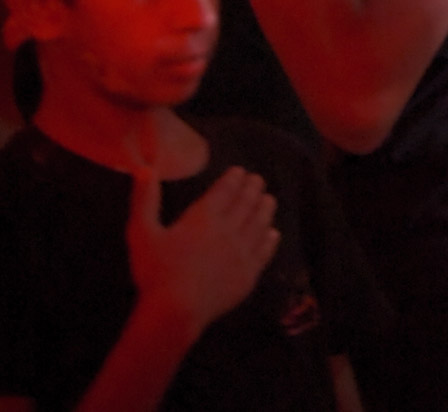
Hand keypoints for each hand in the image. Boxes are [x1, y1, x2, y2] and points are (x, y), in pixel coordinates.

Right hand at [127, 165, 279, 334]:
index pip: (226, 190)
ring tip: (268, 200)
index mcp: (204, 216)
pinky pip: (264, 252)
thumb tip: (144, 168)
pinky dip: (270, 239)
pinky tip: (272, 234)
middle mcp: (228, 229)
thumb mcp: (142, 233)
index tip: (240, 172)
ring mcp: (241, 252)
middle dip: (253, 188)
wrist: (175, 313)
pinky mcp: (248, 274)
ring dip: (265, 209)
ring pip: (260, 223)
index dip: (234, 178)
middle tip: (257, 180)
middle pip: (246, 202)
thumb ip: (145, 200)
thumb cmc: (156, 273)